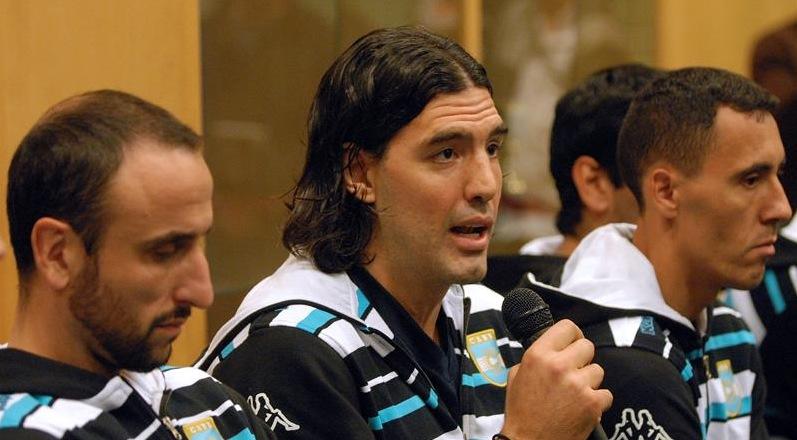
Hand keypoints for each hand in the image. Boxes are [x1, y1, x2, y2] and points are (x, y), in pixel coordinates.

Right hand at [500, 319, 611, 439]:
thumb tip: (552, 347)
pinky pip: (606, 394)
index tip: (573, 343)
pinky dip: (597, 402)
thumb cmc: (521, 412)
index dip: (573, 335)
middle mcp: (559, 366)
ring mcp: (578, 384)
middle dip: (582, 359)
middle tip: (573, 372)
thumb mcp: (517, 375)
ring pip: (598, 370)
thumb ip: (535, 357)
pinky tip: (582, 407)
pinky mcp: (592, 404)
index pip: (567, 327)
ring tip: (574, 394)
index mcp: (538, 355)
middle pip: (587, 346)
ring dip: (589, 381)